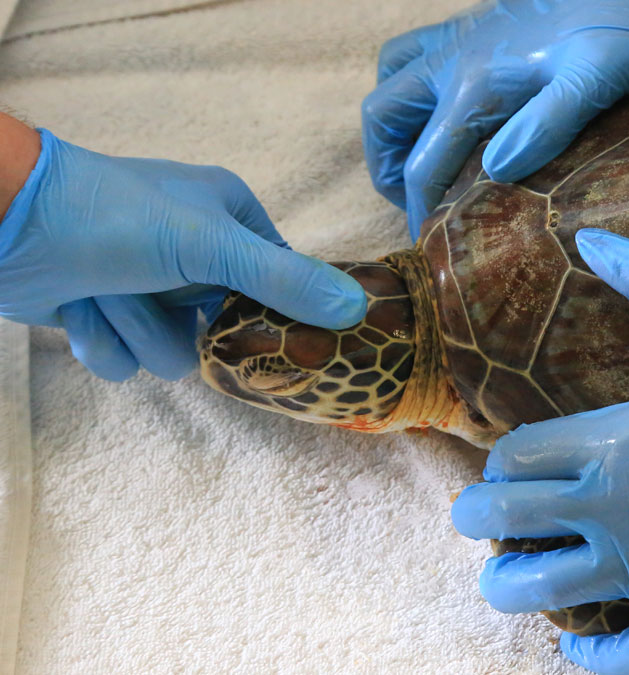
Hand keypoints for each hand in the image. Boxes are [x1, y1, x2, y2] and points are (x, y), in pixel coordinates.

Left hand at [0, 129, 366, 381]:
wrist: (3, 221)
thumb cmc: (114, 217)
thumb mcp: (209, 245)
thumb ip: (284, 279)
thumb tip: (358, 310)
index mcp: (230, 219)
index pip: (280, 284)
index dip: (273, 316)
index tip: (269, 341)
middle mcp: (194, 252)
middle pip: (225, 329)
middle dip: (183, 326)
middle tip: (162, 302)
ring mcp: (148, 285)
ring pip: (172, 353)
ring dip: (135, 332)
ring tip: (106, 292)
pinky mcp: (106, 313)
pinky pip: (126, 361)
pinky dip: (101, 340)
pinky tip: (78, 310)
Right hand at [362, 0, 628, 239]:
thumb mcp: (603, 76)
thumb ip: (549, 122)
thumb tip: (495, 171)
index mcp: (480, 81)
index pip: (424, 163)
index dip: (420, 213)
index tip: (429, 247)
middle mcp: (459, 56)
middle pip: (383, 114)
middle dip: (388, 166)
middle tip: (420, 204)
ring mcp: (467, 35)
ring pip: (394, 75)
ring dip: (395, 121)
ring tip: (424, 159)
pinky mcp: (483, 25)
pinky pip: (421, 55)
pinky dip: (419, 90)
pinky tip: (457, 114)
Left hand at [451, 230, 628, 673]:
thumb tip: (589, 235)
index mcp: (614, 439)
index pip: (514, 457)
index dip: (499, 462)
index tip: (511, 464)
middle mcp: (615, 507)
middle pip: (506, 523)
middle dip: (480, 520)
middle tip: (485, 518)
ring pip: (545, 595)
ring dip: (511, 588)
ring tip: (509, 579)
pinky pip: (628, 657)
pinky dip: (595, 663)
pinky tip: (580, 651)